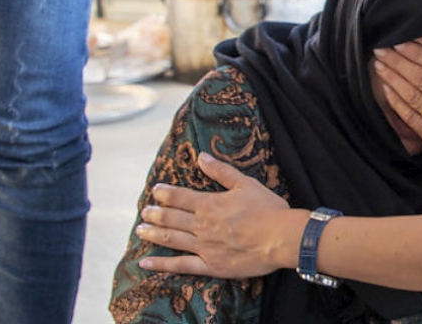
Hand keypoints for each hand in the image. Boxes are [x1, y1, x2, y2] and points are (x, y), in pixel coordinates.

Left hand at [136, 152, 305, 277]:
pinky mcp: (210, 265)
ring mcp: (203, 247)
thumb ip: (221, 171)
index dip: (165, 193)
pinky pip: (181, 265)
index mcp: (209, 204)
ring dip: (153, 233)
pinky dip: (161, 264)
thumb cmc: (268, 209)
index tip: (155, 191)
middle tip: (144, 211)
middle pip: (170, 218)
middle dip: (154, 213)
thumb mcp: (246, 184)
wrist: (281, 238)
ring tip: (140, 230)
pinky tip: (145, 262)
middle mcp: (201, 225)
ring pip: (171, 239)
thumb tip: (201, 156)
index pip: (179, 197)